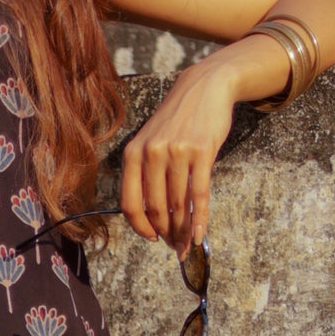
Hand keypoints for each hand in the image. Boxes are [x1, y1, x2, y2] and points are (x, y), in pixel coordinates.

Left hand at [119, 44, 258, 253]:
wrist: (205, 88)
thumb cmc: (177, 121)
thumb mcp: (150, 141)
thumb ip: (145, 173)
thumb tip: (151, 215)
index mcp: (133, 154)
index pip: (129, 203)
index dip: (140, 227)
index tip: (152, 238)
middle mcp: (152, 153)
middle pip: (155, 208)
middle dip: (166, 234)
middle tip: (175, 247)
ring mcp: (177, 152)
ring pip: (178, 205)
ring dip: (184, 230)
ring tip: (188, 243)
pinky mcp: (201, 152)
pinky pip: (199, 195)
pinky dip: (200, 219)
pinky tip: (201, 234)